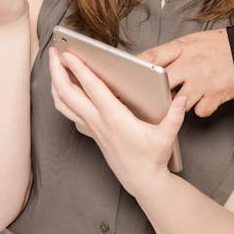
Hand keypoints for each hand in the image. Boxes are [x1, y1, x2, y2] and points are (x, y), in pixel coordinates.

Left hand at [48, 47, 185, 192]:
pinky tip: (63, 86)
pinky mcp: (91, 131)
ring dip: (55, 83)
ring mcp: (92, 127)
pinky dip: (61, 96)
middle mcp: (98, 122)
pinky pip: (68, 111)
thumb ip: (174, 116)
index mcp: (115, 119)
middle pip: (68, 94)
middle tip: (53, 52)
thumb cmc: (152, 158)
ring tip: (54, 65)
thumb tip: (180, 98)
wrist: (141, 180)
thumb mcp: (167, 136)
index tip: (69, 54)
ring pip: (63, 103)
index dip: (79, 70)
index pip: (92, 89)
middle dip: (57, 71)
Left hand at [139, 29, 233, 116]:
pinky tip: (204, 99)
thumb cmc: (220, 47)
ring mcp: (203, 82)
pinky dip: (200, 108)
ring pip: (179, 102)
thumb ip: (172, 53)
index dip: (136, 67)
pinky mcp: (215, 96)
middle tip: (152, 95)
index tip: (124, 75)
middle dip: (156, 92)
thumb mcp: (193, 40)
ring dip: (180, 102)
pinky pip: (199, 111)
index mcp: (183, 48)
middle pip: (161, 84)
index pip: (152, 57)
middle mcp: (191, 65)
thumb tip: (149, 64)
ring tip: (187, 93)